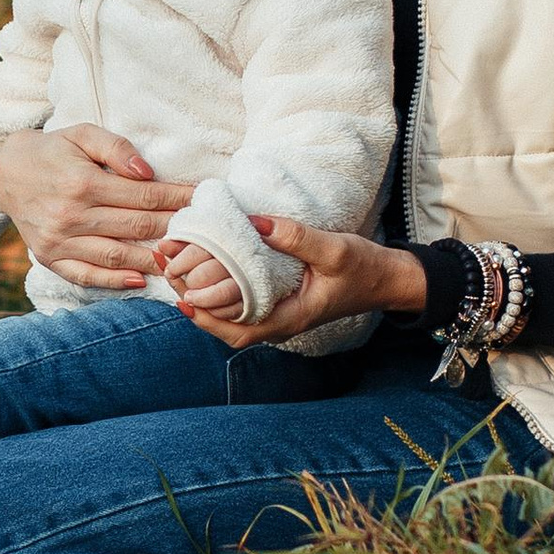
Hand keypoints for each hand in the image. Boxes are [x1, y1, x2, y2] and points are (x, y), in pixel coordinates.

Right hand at [0, 123, 190, 291]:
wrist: (7, 172)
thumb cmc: (54, 150)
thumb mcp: (83, 134)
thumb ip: (117, 148)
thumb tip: (147, 173)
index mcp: (83, 183)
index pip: (144, 196)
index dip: (177, 198)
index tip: (201, 201)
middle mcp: (71, 215)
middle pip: (136, 227)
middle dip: (174, 228)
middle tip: (202, 233)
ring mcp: (59, 241)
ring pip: (117, 256)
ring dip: (152, 260)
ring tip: (181, 260)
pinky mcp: (49, 257)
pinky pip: (86, 275)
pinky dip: (114, 281)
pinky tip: (141, 280)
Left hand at [164, 218, 429, 348]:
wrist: (386, 279)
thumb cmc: (363, 268)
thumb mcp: (335, 249)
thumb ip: (297, 238)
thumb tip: (255, 223)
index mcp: (289, 319)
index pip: (237, 330)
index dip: (206, 316)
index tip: (182, 295)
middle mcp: (278, 322)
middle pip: (224, 323)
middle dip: (192, 299)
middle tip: (167, 268)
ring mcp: (276, 313)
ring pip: (228, 313)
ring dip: (200, 292)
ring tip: (174, 265)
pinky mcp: (276, 299)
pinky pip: (239, 300)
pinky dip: (216, 287)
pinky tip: (202, 266)